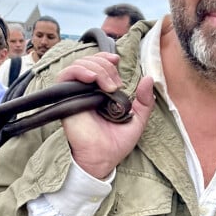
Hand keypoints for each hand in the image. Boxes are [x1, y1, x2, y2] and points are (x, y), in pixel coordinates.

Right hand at [57, 53, 154, 177]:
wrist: (104, 158)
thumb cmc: (116, 143)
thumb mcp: (138, 119)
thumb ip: (145, 101)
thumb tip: (149, 78)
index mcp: (101, 92)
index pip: (99, 63)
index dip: (107, 58)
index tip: (117, 61)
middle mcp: (87, 90)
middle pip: (90, 61)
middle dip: (106, 66)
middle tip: (116, 85)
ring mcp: (75, 94)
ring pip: (80, 65)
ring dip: (97, 68)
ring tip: (108, 86)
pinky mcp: (65, 99)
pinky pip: (65, 75)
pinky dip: (79, 71)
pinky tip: (93, 78)